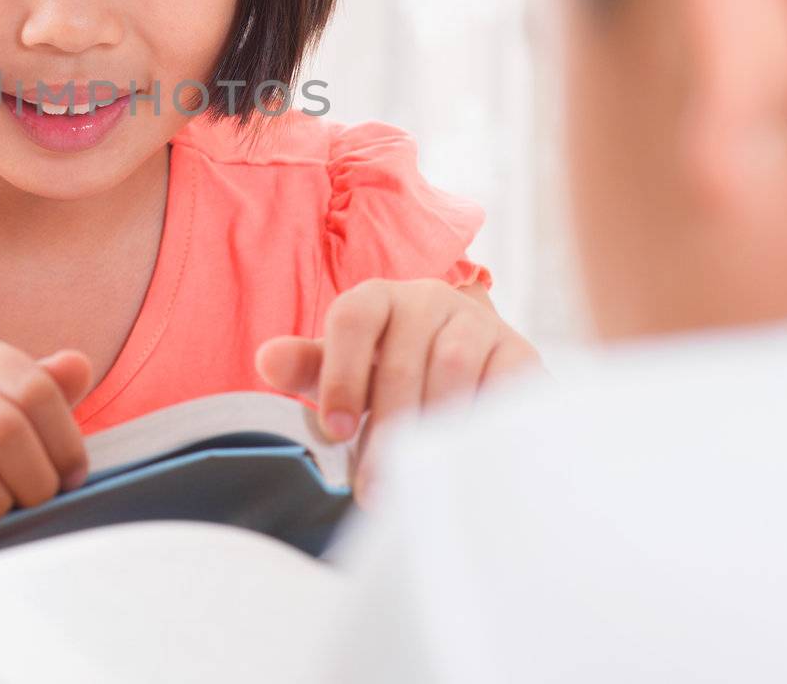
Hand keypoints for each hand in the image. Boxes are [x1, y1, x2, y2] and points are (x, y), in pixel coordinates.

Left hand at [255, 277, 539, 458]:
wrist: (467, 355)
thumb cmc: (389, 366)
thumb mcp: (344, 365)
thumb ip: (307, 365)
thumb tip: (267, 360)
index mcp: (377, 298)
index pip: (353, 319)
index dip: (341, 374)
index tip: (332, 433)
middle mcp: (428, 299)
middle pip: (402, 359)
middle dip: (384, 429)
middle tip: (373, 487)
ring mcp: (477, 323)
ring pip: (452, 369)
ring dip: (431, 430)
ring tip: (416, 483)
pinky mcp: (518, 352)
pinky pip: (502, 385)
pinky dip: (481, 421)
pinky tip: (466, 462)